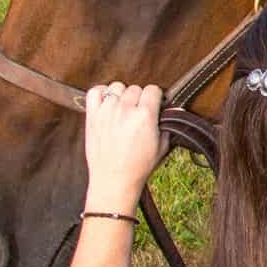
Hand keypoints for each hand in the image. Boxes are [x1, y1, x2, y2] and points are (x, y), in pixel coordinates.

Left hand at [82, 81, 163, 213]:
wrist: (114, 179)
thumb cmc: (138, 166)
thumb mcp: (162, 147)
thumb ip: (168, 125)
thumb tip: (174, 111)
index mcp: (145, 116)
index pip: (153, 90)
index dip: (156, 97)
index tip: (155, 104)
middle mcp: (125, 110)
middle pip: (135, 88)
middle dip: (140, 98)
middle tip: (140, 111)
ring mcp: (107, 111)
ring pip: (117, 87)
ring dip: (122, 95)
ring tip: (123, 108)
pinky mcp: (92, 116)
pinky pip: (94, 92)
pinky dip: (101, 92)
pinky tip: (107, 101)